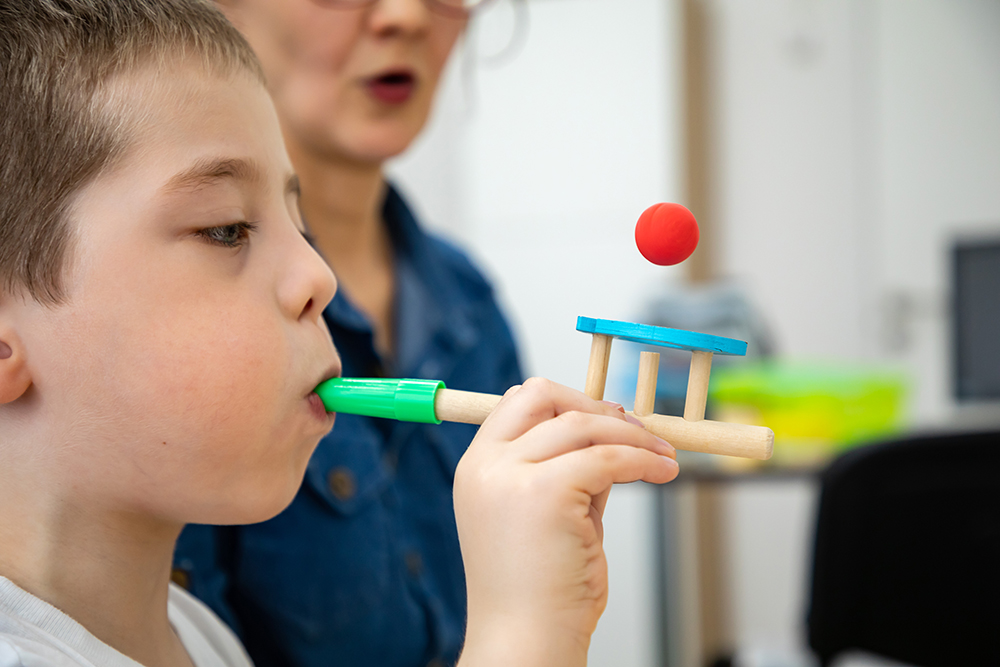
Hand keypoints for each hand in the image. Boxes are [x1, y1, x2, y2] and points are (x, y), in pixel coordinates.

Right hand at [455, 378, 678, 666]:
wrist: (524, 644)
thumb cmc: (537, 594)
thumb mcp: (547, 516)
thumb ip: (569, 473)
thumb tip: (611, 439)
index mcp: (476, 468)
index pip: (518, 402)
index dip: (566, 401)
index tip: (606, 417)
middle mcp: (486, 465)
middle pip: (544, 396)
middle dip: (595, 404)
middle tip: (636, 428)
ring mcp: (510, 476)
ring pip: (583, 424)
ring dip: (632, 434)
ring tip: (661, 454)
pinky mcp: (545, 493)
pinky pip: (609, 458)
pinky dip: (643, 459)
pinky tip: (663, 471)